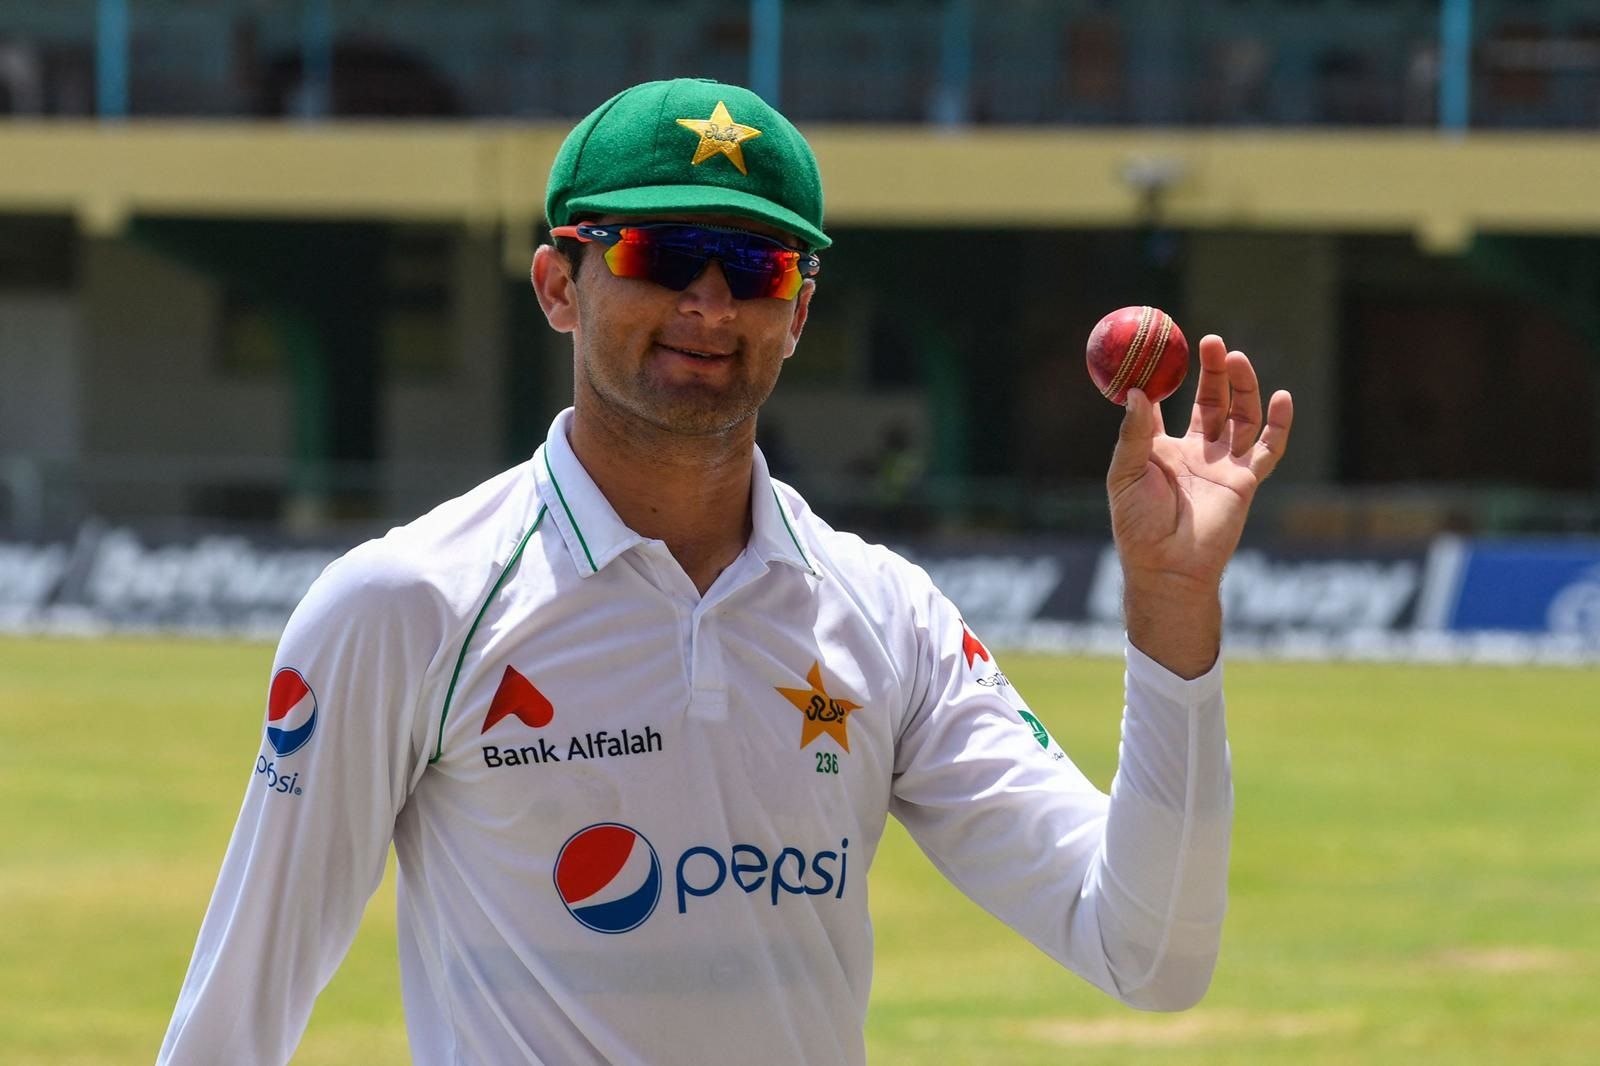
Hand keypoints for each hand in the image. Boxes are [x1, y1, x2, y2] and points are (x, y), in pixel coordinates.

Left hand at [1105, 334, 1292, 674]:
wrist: (1165, 567)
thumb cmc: (1136, 525)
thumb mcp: (1125, 474)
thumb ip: (1134, 434)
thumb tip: (1138, 392)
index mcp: (1161, 448)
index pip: (1167, 403)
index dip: (1169, 376)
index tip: (1167, 346)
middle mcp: (1194, 452)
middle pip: (1210, 402)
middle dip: (1214, 372)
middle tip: (1211, 342)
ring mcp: (1222, 465)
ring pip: (1239, 416)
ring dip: (1242, 386)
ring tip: (1237, 357)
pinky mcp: (1245, 481)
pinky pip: (1267, 448)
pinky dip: (1278, 424)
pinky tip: (1280, 397)